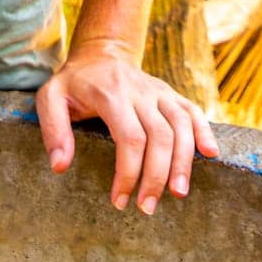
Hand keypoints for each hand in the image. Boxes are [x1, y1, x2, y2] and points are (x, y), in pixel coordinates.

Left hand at [35, 40, 219, 212]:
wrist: (100, 53)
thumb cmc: (74, 83)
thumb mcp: (51, 97)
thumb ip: (53, 129)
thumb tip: (60, 166)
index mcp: (111, 93)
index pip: (130, 137)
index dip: (128, 173)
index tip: (120, 200)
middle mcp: (139, 90)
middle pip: (160, 136)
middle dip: (156, 176)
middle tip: (147, 208)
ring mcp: (158, 91)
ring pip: (181, 125)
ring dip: (183, 161)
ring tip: (178, 194)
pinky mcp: (170, 94)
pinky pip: (192, 110)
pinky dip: (204, 131)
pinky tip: (211, 153)